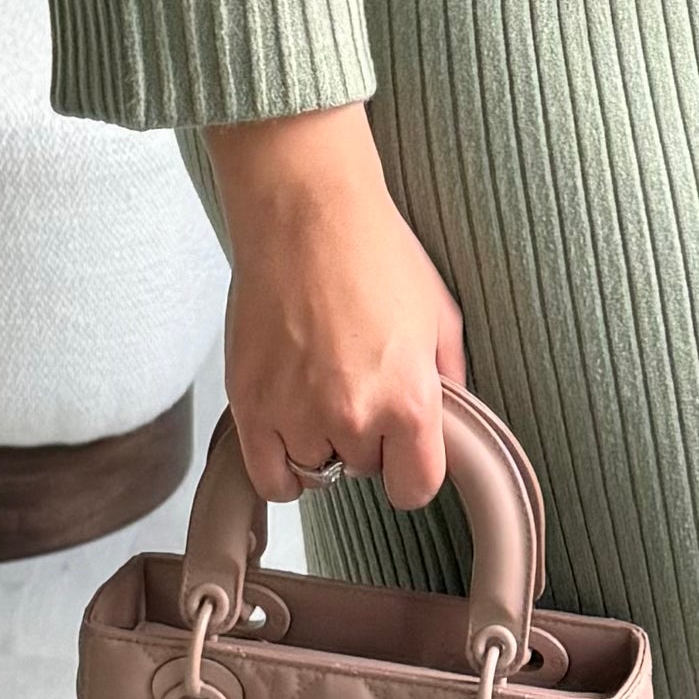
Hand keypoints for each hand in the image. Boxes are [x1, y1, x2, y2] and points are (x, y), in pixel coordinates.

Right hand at [201, 103, 467, 513]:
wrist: (306, 211)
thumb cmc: (373, 250)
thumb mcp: (440, 315)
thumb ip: (449, 378)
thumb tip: (447, 420)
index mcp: (409, 400)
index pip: (414, 487)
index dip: (411, 469)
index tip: (404, 451)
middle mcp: (352, 414)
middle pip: (363, 470)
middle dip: (365, 438)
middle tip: (357, 385)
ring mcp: (294, 412)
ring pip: (314, 469)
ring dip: (319, 442)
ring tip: (319, 389)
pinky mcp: (249, 402)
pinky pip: (267, 476)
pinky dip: (279, 465)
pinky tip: (289, 433)